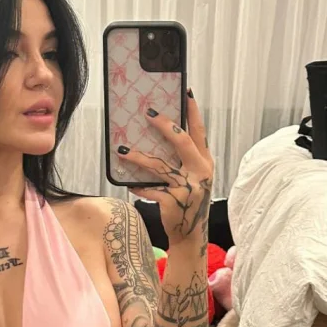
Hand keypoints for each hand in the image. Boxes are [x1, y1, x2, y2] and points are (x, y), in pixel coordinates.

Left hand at [116, 90, 213, 249]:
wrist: (191, 234)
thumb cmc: (189, 202)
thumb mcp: (194, 178)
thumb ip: (184, 160)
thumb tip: (162, 135)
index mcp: (205, 162)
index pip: (199, 131)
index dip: (193, 111)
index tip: (186, 92)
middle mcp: (200, 172)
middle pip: (182, 141)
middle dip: (164, 125)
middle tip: (148, 113)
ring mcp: (188, 188)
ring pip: (159, 165)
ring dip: (138, 157)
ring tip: (122, 150)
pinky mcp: (173, 202)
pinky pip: (149, 189)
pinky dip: (138, 186)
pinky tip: (129, 184)